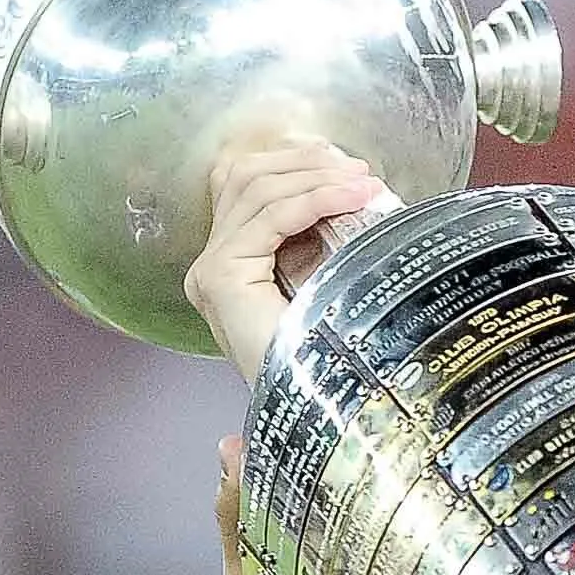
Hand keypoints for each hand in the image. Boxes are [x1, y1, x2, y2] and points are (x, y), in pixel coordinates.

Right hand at [185, 141, 396, 383]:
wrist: (322, 412)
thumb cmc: (328, 360)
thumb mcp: (327, 284)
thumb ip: (323, 239)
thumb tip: (358, 186)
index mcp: (231, 268)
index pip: (249, 187)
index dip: (297, 164)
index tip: (348, 168)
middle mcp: (211, 266)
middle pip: (249, 177)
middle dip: (308, 163)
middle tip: (360, 172)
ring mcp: (212, 271)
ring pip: (259, 188)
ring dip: (318, 176)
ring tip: (364, 183)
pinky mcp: (222, 277)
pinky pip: (272, 215)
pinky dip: (317, 198)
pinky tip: (353, 197)